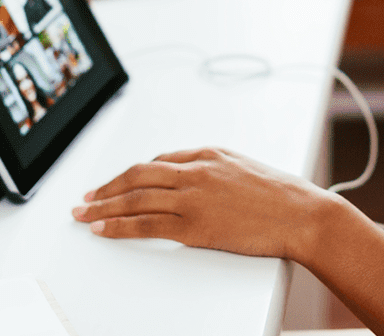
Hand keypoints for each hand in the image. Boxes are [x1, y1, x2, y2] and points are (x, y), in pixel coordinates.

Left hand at [71, 148, 335, 260]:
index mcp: (208, 154)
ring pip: (134, 199)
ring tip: (82, 213)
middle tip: (84, 197)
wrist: (301, 213)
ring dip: (102, 206)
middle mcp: (196, 172)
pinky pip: (146, 224)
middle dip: (106, 187)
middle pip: (137, 176)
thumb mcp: (242, 167)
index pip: (156, 162)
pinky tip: (103, 228)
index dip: (129, 174)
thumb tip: (188, 176)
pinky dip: (119, 226)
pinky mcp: (195, 226)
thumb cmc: (280, 194)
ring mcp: (193, 198)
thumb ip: (212, 168)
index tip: (114, 183)